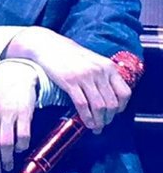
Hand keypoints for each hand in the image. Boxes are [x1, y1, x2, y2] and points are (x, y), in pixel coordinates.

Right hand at [6, 27, 131, 132]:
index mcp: (107, 66)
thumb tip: (108, 94)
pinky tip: (85, 122)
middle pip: (111, 103)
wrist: (47, 45)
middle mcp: (99, 71)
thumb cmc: (68, 53)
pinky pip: (82, 105)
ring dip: (98, 121)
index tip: (115, 113)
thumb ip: (102, 73)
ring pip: (98, 106)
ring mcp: (84, 76)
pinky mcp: (70, 82)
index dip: (121, 107)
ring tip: (95, 127)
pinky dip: (86, 117)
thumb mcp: (92, 59)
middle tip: (103, 124)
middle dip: (109, 118)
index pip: (124, 92)